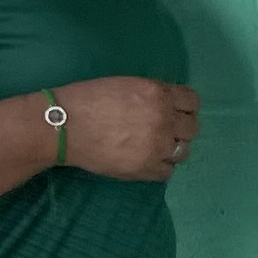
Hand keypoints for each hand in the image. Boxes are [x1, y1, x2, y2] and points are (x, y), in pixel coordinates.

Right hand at [53, 77, 199, 182]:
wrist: (64, 126)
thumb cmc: (88, 99)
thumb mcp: (126, 85)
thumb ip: (151, 94)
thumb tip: (167, 104)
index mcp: (159, 94)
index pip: (192, 101)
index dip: (185, 107)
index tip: (177, 111)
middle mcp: (164, 119)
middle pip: (192, 128)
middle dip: (181, 128)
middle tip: (165, 131)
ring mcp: (157, 146)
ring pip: (183, 151)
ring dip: (172, 149)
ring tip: (154, 148)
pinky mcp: (146, 168)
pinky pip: (167, 172)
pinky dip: (160, 167)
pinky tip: (146, 161)